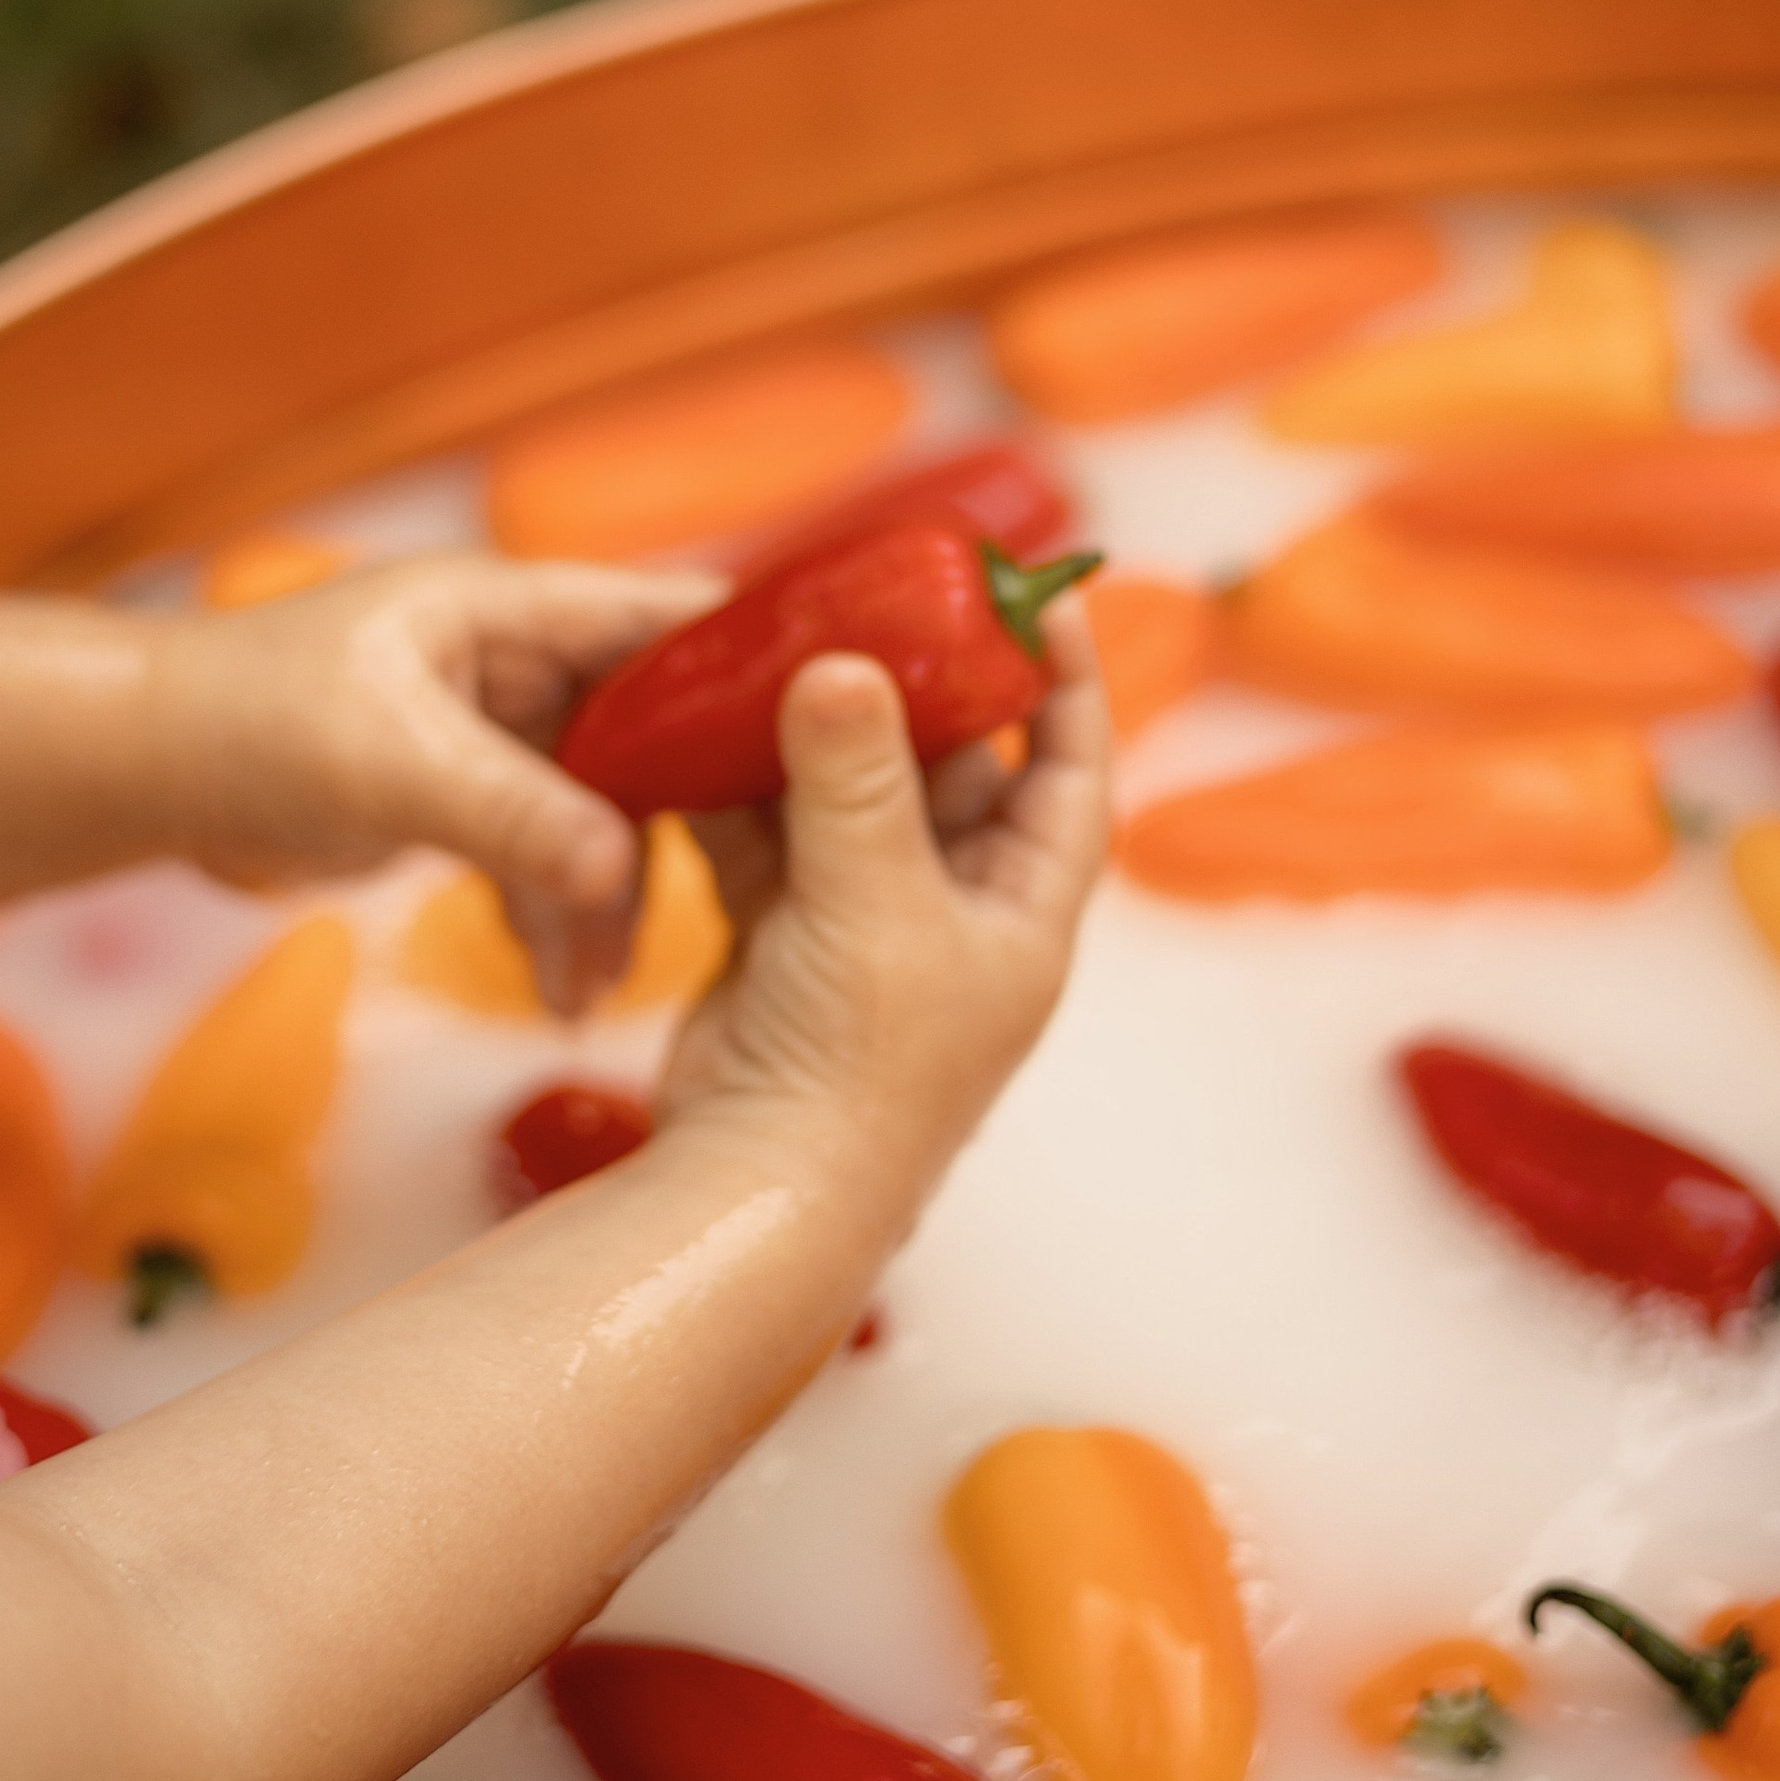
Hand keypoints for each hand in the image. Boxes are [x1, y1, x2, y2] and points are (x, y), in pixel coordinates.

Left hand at [146, 555, 719, 1010]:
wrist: (142, 775)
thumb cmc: (247, 727)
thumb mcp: (388, 765)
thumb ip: (509, 813)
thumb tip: (619, 874)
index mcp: (506, 608)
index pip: (659, 615)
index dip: (746, 660)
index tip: (832, 723)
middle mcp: (512, 659)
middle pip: (645, 729)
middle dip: (678, 824)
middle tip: (735, 907)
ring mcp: (488, 731)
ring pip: (593, 812)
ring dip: (603, 900)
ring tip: (595, 994)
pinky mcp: (460, 796)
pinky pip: (540, 854)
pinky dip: (551, 918)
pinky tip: (555, 990)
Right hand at [659, 600, 1109, 1207]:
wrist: (763, 1182)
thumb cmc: (862, 1067)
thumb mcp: (875, 899)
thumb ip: (856, 776)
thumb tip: (842, 664)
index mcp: (1023, 911)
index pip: (1071, 773)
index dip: (1066, 684)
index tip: (1044, 598)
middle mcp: (954, 914)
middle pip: (950, 771)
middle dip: (911, 690)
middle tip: (873, 603)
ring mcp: (865, 927)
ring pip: (848, 796)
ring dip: (812, 733)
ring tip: (777, 650)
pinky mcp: (783, 939)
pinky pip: (769, 838)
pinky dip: (740, 790)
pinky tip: (708, 735)